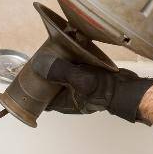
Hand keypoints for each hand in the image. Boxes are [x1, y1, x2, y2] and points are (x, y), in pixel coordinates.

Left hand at [32, 54, 152, 123]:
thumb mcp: (79, 79)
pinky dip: (68, 61)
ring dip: (55, 66)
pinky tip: (68, 51)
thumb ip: (59, 71)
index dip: (32, 87)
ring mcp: (78, 88)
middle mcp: (70, 97)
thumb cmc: (105, 89)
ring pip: (60, 77)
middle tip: (37, 59)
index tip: (26, 74)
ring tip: (49, 52)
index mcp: (64, 102)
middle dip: (42, 74)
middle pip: (49, 85)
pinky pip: (72, 70)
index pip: (41, 97)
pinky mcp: (87, 79)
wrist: (126, 87)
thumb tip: (39, 64)